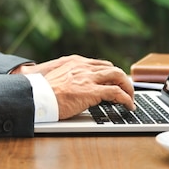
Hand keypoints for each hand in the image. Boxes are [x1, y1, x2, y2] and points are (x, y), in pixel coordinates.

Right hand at [12, 55, 135, 118]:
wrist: (38, 96)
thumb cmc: (43, 91)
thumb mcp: (57, 78)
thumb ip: (68, 77)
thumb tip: (73, 86)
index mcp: (75, 62)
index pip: (100, 64)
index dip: (110, 74)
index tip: (114, 82)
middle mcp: (84, 66)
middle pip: (112, 68)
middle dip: (123, 79)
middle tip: (126, 91)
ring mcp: (89, 78)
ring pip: (118, 76)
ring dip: (128, 88)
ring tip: (130, 98)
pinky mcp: (92, 91)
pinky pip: (116, 92)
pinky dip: (126, 99)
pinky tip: (129, 106)